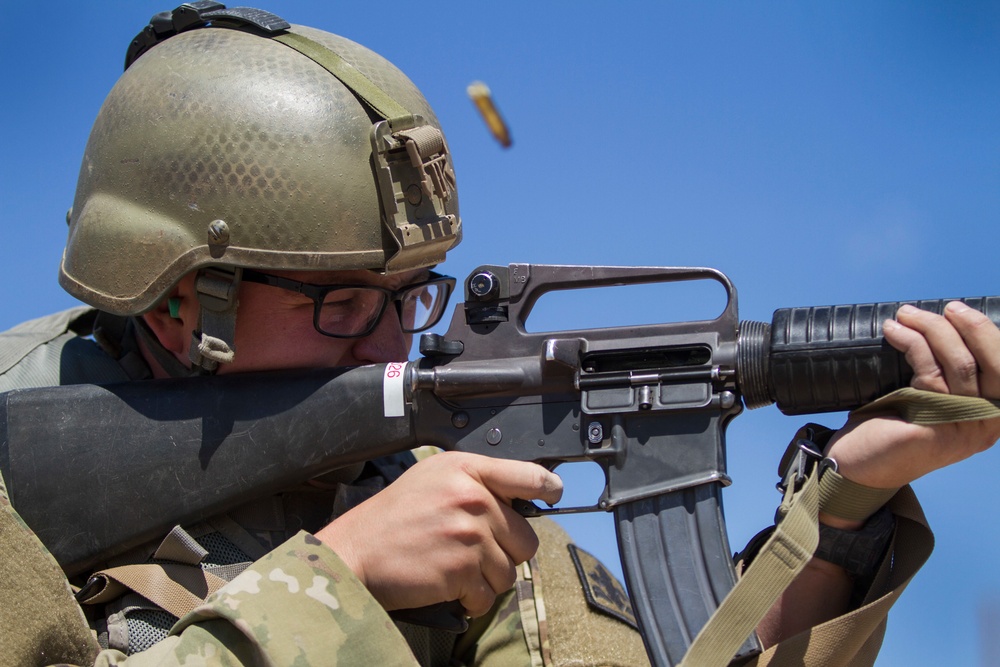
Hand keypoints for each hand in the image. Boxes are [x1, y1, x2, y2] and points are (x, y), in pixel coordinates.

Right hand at [314, 451, 562, 616]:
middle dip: (505, 553)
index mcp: (466, 469)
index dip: (549, 488)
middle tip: (473, 553)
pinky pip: (489, 596)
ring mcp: (469, 533)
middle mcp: (472, 497)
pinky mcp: (462, 569)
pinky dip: (473, 600)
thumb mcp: (433, 479)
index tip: (553, 496)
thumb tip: (519, 498)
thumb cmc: (392, 519)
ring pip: (510, 572)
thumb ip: (476, 482)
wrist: (354, 553)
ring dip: (487, 580)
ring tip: (455, 570)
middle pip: (526, 538)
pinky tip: (449, 587)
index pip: (529, 475)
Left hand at [825, 301, 999, 494]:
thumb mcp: (934, 399)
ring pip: (957, 362)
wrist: (859, 466)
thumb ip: (951, 375)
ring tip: (905, 315)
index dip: (989, 334)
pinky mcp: (934, 426)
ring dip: (930, 328)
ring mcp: (962, 427)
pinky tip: (894, 331)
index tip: (960, 310)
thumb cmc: (894, 427)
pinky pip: (928, 370)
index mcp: (992, 415)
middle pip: (993, 362)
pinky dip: (911, 342)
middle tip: (943, 308)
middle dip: (968, 326)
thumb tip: (948, 326)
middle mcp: (986, 424)